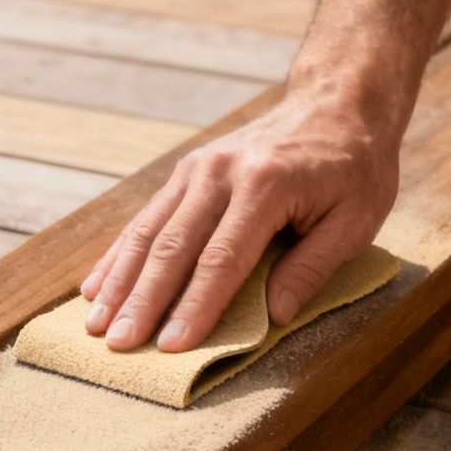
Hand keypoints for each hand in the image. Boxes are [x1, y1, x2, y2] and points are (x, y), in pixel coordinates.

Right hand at [79, 93, 400, 352]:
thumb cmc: (353, 168)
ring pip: (149, 233)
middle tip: (119, 346)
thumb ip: (312, 268)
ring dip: (121, 283)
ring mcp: (197, 169)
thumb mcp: (355, 220)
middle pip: (174, 248)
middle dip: (144, 303)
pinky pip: (146, 218)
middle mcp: (221, 173)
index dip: (195, 307)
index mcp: (265, 186)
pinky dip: (120, 255)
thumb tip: (274, 317)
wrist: (336, 102)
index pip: (222, 260)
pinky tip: (97, 287)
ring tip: (95, 326)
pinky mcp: (186, 171)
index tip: (172, 347)